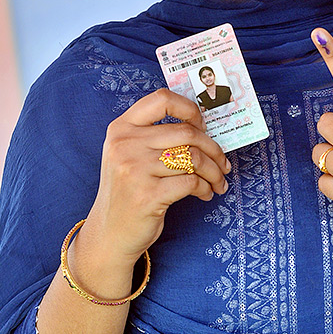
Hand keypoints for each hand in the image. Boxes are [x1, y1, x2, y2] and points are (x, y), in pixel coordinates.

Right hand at [83, 88, 229, 266]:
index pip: (162, 100)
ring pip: (194, 158)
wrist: (109, 233)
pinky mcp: (148, 195)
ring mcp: (134, 170)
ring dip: (214, 171)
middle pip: (187, 133)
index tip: (203, 125)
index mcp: (121, 128)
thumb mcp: (128, 155)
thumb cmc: (128, 190)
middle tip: (223, 163)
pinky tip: (205, 193)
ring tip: (218, 181)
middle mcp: (125, 145)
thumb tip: (203, 128)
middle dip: (213, 149)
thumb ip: (154, 136)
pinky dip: (206, 188)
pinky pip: (192, 182)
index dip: (190, 109)